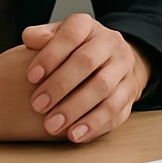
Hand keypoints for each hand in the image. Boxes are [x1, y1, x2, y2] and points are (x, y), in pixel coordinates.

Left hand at [21, 13, 151, 143]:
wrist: (112, 60)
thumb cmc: (74, 51)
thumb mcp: (57, 37)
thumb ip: (40, 37)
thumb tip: (30, 39)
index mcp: (89, 27)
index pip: (72, 35)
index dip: (51, 55)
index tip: (30, 77)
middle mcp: (111, 43)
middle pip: (88, 62)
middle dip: (60, 86)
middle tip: (37, 106)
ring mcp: (124, 68)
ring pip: (104, 88)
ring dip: (77, 109)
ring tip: (53, 126)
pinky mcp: (131, 92)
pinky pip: (117, 110)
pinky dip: (95, 124)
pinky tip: (76, 135)